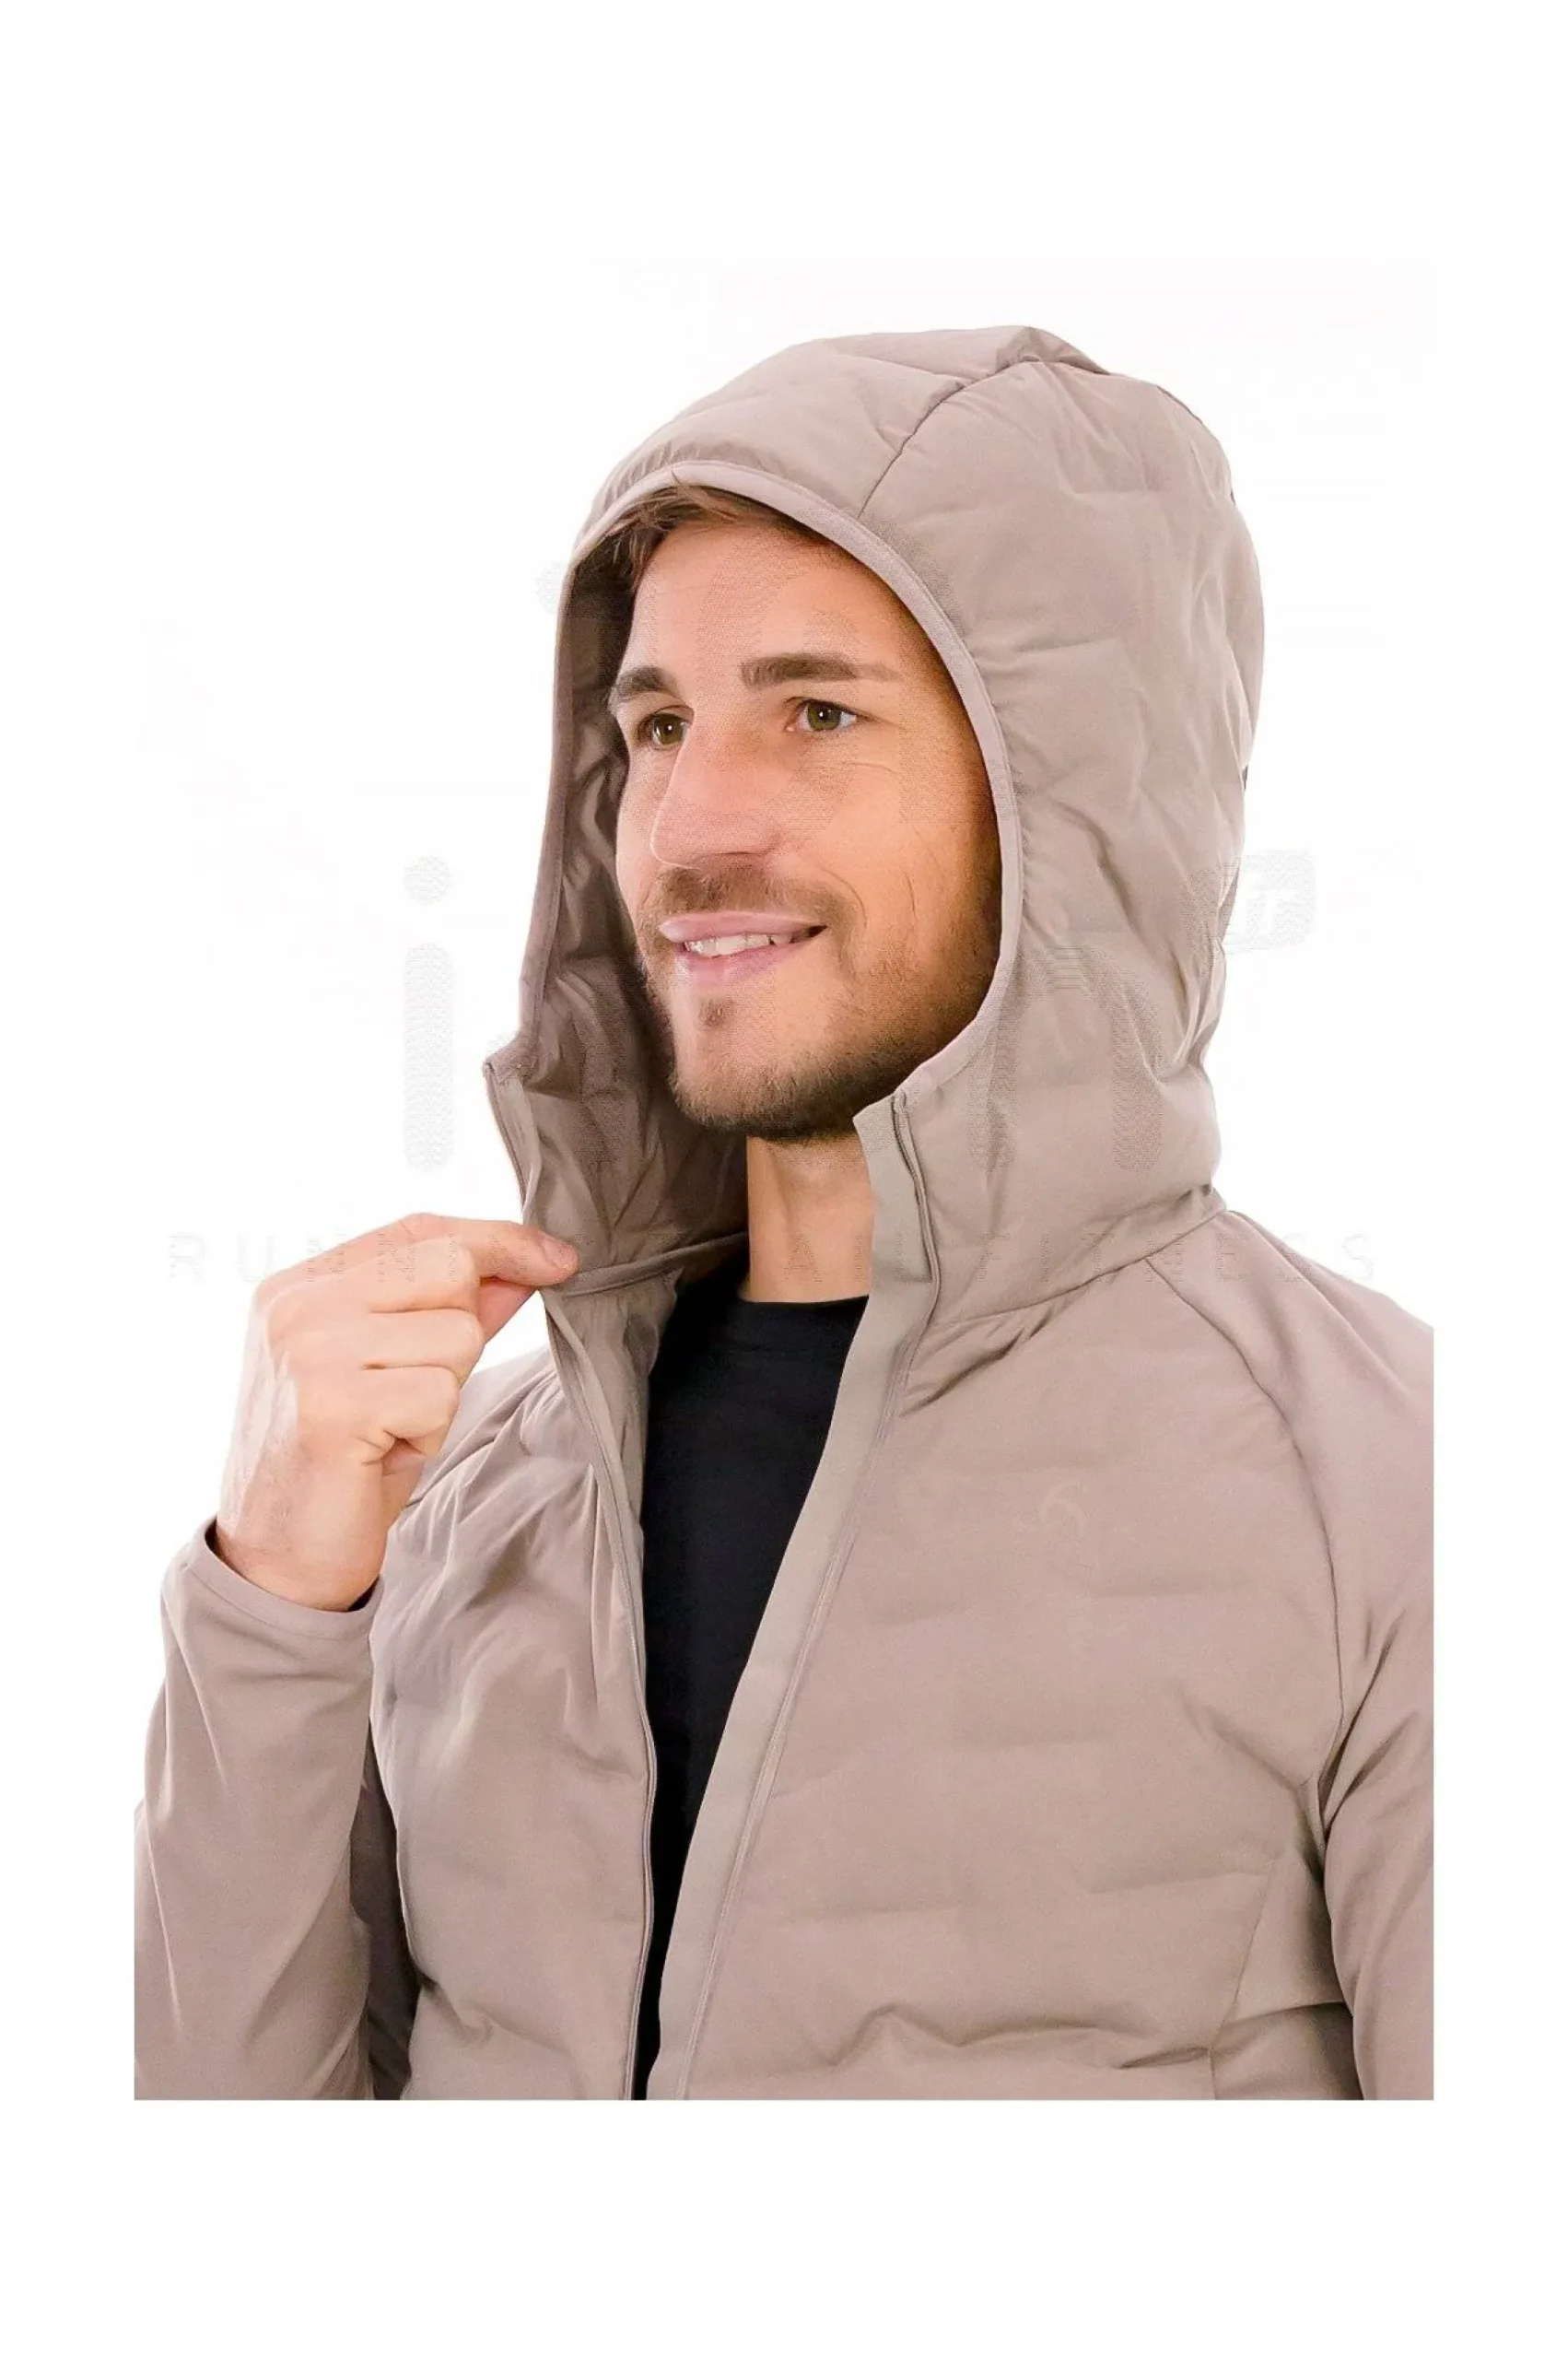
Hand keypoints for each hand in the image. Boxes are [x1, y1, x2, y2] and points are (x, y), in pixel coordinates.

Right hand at [213, 1212, 577, 1609]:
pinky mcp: (331, 1403)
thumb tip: (528, 1263)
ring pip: (457, 1336)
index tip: (559, 1260)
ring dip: (443, 1396)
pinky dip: (429, 1434)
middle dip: (459, 1338)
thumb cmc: (341, 1465)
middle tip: (408, 1396)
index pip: (420, 1231)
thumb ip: (452, 1312)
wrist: (275, 1562)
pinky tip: (381, 1456)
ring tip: (389, 1431)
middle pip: (450, 1269)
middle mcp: (296, 1304)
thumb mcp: (396, 1372)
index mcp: (300, 1286)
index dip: (499, 1241)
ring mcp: (308, 1350)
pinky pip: (441, 1394)